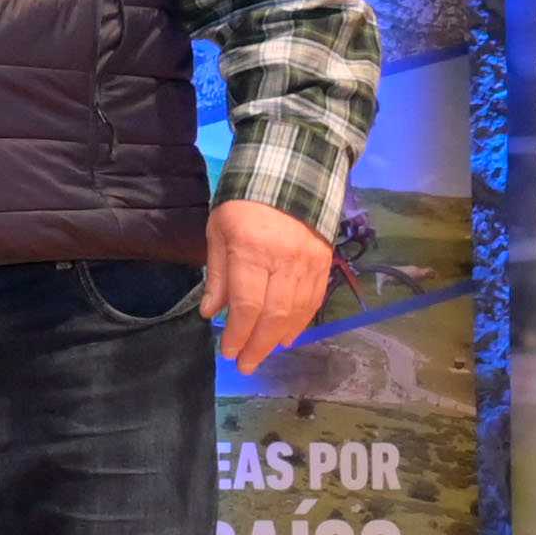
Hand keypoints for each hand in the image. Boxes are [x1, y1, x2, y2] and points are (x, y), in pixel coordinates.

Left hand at [201, 196, 334, 374]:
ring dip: (278, 338)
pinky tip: (287, 336)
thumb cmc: (243, 201)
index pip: (246, 305)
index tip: (229, 352)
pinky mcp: (324, 262)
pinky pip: (314, 300)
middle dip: (258, 345)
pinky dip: (300, 322)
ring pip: (296, 312)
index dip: (237, 334)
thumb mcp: (218, 230)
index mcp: (252, 249)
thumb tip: (211, 313)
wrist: (291, 170)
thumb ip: (218, 273)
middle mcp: (284, 260)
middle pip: (273, 315)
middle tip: (245, 364)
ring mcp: (309, 262)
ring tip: (262, 354)